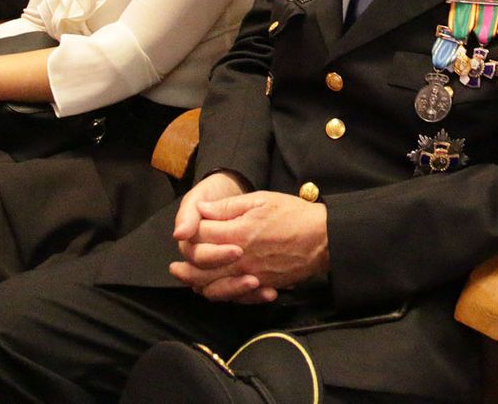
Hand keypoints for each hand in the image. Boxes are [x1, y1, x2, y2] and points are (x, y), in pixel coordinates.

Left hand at [171, 179, 329, 303]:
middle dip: (185, 267)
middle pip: (201, 268)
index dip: (191, 233)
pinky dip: (222, 296)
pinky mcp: (262, 285)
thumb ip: (229, 206)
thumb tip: (202, 210)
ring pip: (214, 287)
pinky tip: (216, 290)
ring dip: (198, 286)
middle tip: (174, 268)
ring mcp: (250, 275)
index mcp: (237, 233)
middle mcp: (240, 258)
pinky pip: (235, 297)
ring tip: (189, 282)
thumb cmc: (294, 214)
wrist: (323, 238)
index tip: (190, 230)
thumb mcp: (261, 200)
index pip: (200, 237)